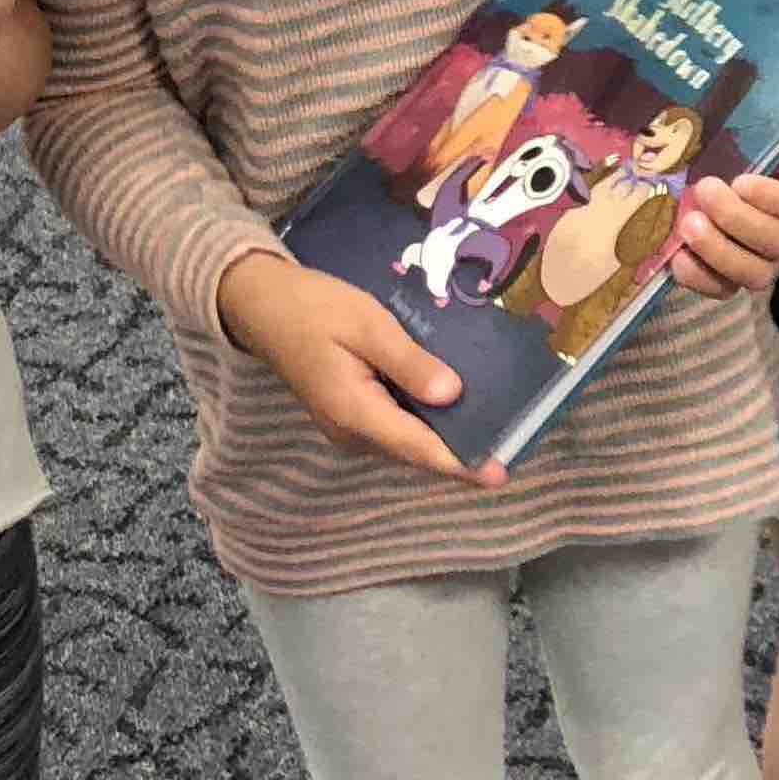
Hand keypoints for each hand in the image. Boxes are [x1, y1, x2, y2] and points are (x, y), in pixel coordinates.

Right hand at [216, 249, 494, 484]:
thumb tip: (452, 395)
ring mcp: (349, 427)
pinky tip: (459, 406)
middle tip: (516, 443)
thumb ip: (409, 362)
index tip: (500, 473)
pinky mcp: (351, 415)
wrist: (262, 306)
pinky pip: (397, 427)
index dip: (461, 463)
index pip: (418, 447)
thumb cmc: (315, 308)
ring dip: (448, 438)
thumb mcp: (367, 325)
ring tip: (500, 427)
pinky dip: (428, 422)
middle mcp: (352, 432)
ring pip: (408, 442)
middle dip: (463, 452)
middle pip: (417, 451)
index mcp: (354, 412)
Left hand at [668, 128, 778, 298]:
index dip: (777, 201)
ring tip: (689, 224)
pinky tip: (678, 256)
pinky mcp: (730, 273)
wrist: (725, 148)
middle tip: (705, 189)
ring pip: (754, 274)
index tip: (741, 181)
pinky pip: (722, 289)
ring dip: (719, 252)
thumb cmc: (766, 135)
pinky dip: (700, 278)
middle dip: (737, 219)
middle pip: (778, 243)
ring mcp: (762, 257)